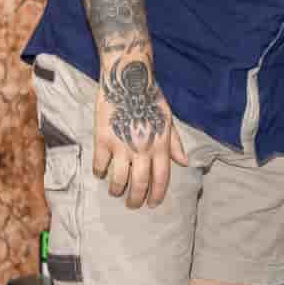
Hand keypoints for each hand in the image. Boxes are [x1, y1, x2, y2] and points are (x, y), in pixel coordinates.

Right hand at [92, 54, 188, 208]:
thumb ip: (174, 143)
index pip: (161, 179)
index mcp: (160, 146)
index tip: (152, 204)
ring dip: (116, 190)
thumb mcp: (168, 120)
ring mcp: (121, 146)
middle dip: (135, 200)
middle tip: (132, 205)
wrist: (128, 79)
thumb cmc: (150, 99)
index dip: (157, 195)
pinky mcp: (103, 140)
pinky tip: (100, 173)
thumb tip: (184, 162)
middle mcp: (142, 149)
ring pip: (118, 180)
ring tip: (115, 192)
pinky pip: (100, 165)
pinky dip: (99, 172)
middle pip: (139, 185)